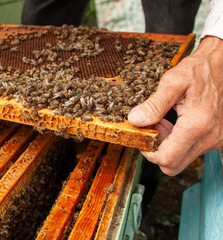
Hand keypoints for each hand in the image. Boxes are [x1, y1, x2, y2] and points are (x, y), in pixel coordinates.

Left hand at [128, 36, 222, 175]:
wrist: (222, 66)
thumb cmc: (198, 70)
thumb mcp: (172, 82)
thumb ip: (154, 104)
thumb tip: (135, 120)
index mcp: (196, 125)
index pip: (167, 159)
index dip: (148, 153)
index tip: (142, 137)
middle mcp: (208, 137)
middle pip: (173, 165)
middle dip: (156, 151)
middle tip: (151, 130)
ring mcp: (214, 140)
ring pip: (181, 159)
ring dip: (167, 145)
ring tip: (162, 122)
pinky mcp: (215, 138)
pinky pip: (190, 150)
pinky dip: (177, 141)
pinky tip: (173, 123)